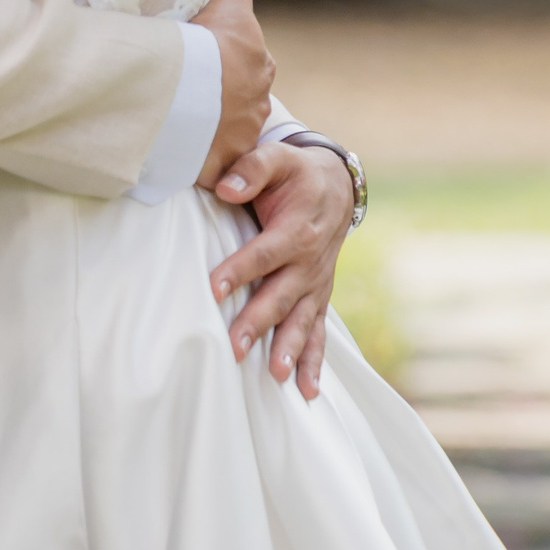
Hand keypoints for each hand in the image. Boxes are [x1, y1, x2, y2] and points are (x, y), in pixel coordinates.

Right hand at [190, 0, 273, 188]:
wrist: (185, 95)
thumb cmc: (203, 44)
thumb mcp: (226, 1)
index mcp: (257, 61)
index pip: (247, 59)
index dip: (225, 57)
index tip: (203, 59)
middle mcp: (257, 98)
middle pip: (241, 94)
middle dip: (221, 92)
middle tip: (186, 86)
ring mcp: (240, 133)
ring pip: (227, 127)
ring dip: (209, 124)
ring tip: (177, 117)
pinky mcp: (222, 162)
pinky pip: (212, 160)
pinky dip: (198, 156)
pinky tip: (177, 148)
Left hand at [209, 141, 354, 399]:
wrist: (336, 185)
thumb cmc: (296, 173)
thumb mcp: (277, 158)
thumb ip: (252, 169)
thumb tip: (224, 187)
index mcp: (296, 230)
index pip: (263, 254)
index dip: (238, 271)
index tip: (213, 289)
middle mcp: (309, 263)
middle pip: (280, 296)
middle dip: (257, 323)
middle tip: (234, 347)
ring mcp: (316, 284)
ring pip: (301, 320)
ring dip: (289, 349)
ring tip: (275, 376)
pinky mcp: (318, 296)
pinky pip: (319, 332)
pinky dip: (314, 361)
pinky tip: (306, 391)